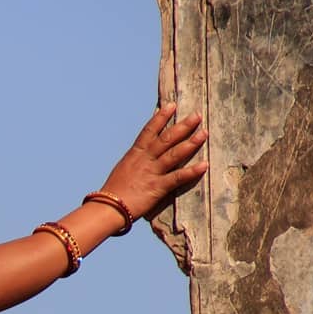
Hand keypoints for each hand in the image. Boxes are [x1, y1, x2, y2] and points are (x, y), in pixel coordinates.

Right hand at [99, 103, 207, 221]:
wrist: (108, 207)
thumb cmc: (114, 192)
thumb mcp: (123, 170)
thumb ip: (135, 161)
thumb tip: (143, 155)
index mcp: (135, 154)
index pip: (149, 130)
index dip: (161, 117)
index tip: (172, 105)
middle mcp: (145, 160)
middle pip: (166, 138)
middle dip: (183, 126)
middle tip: (197, 115)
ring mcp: (152, 172)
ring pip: (174, 154)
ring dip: (191, 143)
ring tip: (204, 133)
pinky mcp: (157, 187)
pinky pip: (177, 177)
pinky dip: (191, 171)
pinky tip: (204, 165)